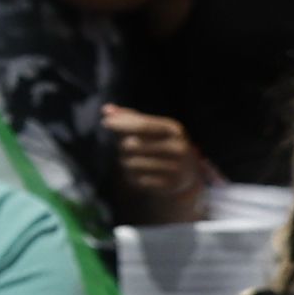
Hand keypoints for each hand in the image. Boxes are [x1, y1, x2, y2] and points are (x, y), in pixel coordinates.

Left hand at [98, 102, 209, 224]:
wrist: (188, 173)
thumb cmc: (163, 143)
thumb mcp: (154, 127)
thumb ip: (131, 117)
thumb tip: (106, 109)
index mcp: (174, 130)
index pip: (143, 125)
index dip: (122, 123)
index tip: (105, 122)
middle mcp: (177, 148)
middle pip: (132, 144)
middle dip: (122, 144)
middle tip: (127, 145)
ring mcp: (175, 168)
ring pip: (131, 163)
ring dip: (125, 160)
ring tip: (134, 159)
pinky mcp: (168, 185)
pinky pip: (137, 179)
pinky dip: (132, 175)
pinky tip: (140, 173)